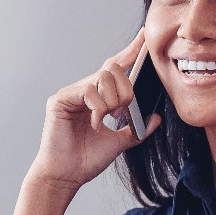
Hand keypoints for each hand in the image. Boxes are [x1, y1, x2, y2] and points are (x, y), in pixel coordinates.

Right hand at [27, 28, 161, 191]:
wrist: (67, 176)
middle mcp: (83, 91)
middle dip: (125, 89)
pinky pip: (87, 90)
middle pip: (111, 69)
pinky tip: (95, 123)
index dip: (131, 51)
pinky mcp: (60, 100)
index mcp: (96, 98)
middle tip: (122, 112)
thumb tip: (155, 118)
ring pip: (101, 77)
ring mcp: (70, 94)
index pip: (115, 68)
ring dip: (112, 100)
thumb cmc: (86, 160)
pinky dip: (98, 107)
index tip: (144, 37)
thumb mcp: (119, 143)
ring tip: (106, 120)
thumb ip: (136, 129)